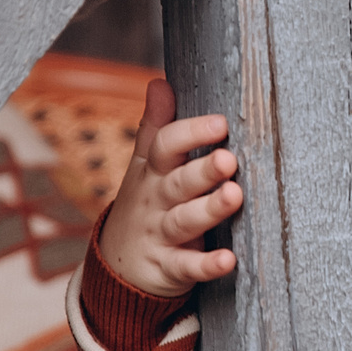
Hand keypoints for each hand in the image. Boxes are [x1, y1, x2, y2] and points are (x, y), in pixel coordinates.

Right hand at [94, 78, 242, 298]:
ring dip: (209, 209)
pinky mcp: (169, 268)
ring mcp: (161, 235)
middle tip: (229, 159)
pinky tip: (229, 260)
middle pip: (179, 183)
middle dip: (203, 170)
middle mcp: (156, 201)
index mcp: (153, 172)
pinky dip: (207, 265)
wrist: (117, 266)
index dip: (190, 134)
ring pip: (185, 221)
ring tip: (234, 196)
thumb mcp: (143, 165)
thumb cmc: (144, 204)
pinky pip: (188, 267)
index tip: (220, 123)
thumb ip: (155, 127)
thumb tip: (159, 82)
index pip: (165, 147)